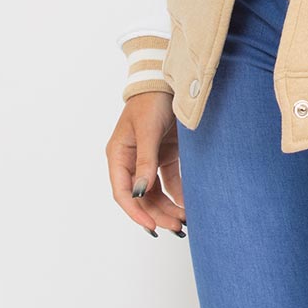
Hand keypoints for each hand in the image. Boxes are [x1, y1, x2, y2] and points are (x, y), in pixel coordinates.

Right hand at [106, 93, 187, 237]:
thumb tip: (140, 192)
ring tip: (184, 222)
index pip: (123, 192)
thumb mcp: (147, 131)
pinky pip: (169, 181)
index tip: (152, 226)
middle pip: (141, 196)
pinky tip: (188, 205)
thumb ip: (145, 161)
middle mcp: (131, 161)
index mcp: (118, 156)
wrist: (167, 79)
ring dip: (168, 208)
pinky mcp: (165, 155)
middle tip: (177, 228)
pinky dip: (178, 194)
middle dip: (158, 213)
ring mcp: (149, 159)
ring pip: (156, 193)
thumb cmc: (151, 101)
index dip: (136, 212)